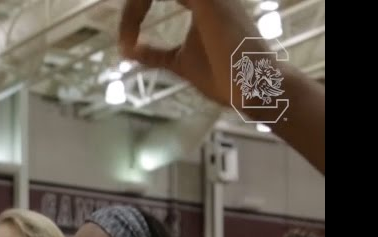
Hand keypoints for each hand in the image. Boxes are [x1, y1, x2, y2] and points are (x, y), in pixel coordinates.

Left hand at [119, 0, 261, 107]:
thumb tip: (129, 52)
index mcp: (201, 1)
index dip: (134, 12)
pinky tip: (132, 31)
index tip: (127, 42)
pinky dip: (137, 9)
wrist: (251, 86)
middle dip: (134, 8)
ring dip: (134, 8)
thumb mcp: (180, 62)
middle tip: (125, 37)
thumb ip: (156, 54)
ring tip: (128, 35)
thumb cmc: (224, 75)